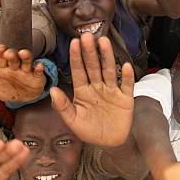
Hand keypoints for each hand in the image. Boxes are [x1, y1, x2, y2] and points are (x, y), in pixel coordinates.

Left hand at [0, 45, 45, 102]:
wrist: (24, 96)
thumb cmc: (7, 88)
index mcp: (3, 67)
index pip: (1, 58)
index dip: (1, 53)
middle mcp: (15, 66)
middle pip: (13, 58)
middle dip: (11, 54)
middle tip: (9, 53)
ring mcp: (26, 71)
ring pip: (26, 61)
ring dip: (25, 57)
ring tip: (24, 53)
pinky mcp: (36, 76)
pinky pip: (38, 71)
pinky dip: (39, 69)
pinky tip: (38, 66)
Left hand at [50, 33, 134, 147]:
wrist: (109, 144)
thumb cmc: (89, 131)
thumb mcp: (73, 121)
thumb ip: (63, 106)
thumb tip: (53, 90)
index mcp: (83, 91)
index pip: (79, 71)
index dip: (76, 57)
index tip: (74, 43)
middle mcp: (97, 87)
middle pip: (94, 66)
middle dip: (90, 52)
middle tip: (87, 36)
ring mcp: (112, 91)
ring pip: (109, 71)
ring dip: (107, 57)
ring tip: (104, 42)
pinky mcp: (125, 98)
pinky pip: (127, 85)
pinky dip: (127, 76)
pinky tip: (126, 66)